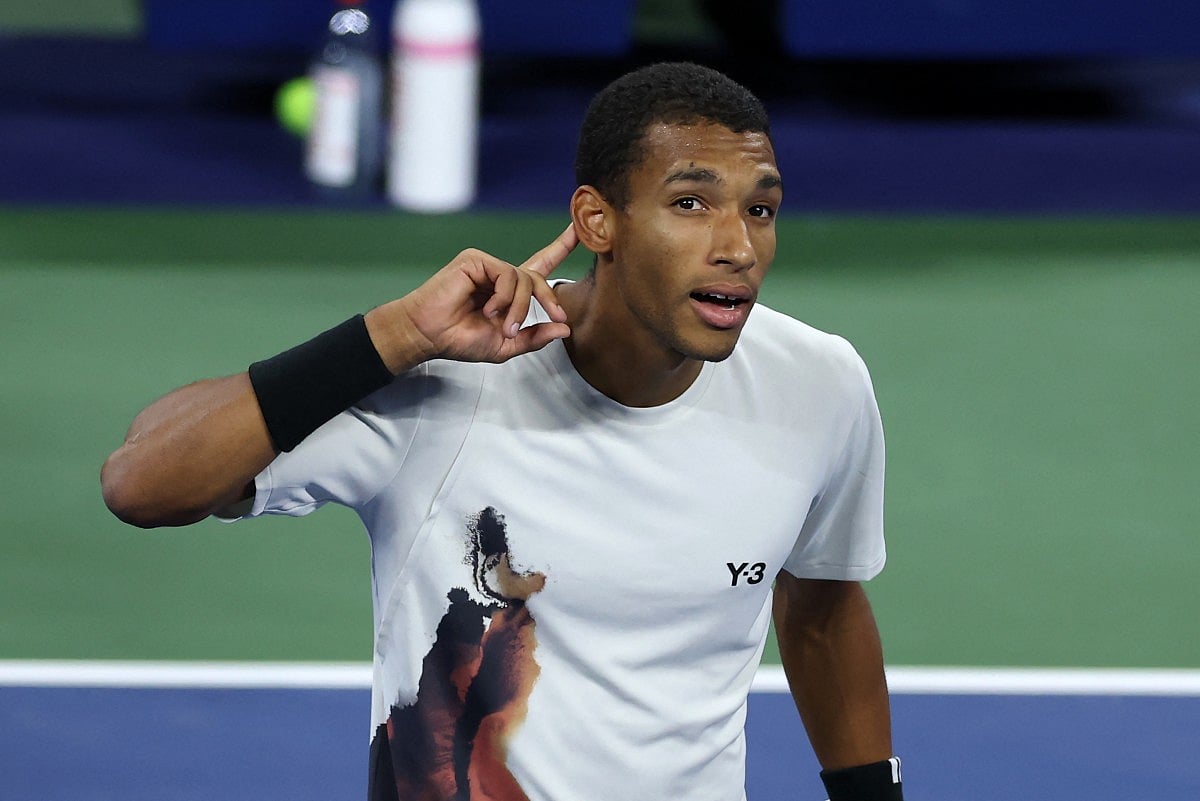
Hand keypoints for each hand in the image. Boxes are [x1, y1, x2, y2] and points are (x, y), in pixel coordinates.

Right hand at [366, 224, 577, 371]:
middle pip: (538, 276)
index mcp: (508, 291)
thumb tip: (564, 329)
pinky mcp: (475, 260)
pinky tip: (488, 309)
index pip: (540, 264)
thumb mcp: (506, 345)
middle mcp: (499, 275)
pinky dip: (504, 296)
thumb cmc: (460, 340)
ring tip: (503, 324)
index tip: (579, 229)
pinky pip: (507, 274)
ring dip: (520, 307)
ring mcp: (486, 265)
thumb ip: (534, 337)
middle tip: (557, 317)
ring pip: (524, 278)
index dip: (560, 247)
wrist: (429, 336)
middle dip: (550, 298)